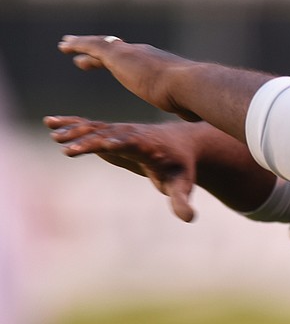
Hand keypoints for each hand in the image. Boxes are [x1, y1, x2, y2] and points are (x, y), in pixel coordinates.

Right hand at [45, 115, 198, 221]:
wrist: (183, 143)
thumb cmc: (181, 167)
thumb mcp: (183, 184)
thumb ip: (182, 200)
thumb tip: (189, 218)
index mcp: (150, 146)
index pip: (133, 144)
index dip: (120, 143)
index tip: (105, 144)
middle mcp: (133, 135)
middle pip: (109, 135)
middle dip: (90, 140)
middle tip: (68, 148)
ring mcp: (120, 132)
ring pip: (96, 129)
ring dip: (75, 130)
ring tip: (53, 134)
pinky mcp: (111, 133)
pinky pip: (89, 127)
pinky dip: (71, 124)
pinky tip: (50, 122)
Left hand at [57, 35, 200, 121]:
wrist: (188, 86)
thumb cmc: (191, 99)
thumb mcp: (184, 103)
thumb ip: (185, 108)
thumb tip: (193, 116)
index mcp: (158, 66)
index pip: (135, 62)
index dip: (121, 62)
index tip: (110, 64)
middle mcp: (145, 54)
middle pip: (117, 50)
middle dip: (100, 51)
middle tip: (83, 53)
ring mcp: (132, 52)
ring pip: (102, 45)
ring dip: (83, 44)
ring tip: (66, 45)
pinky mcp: (118, 55)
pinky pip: (93, 46)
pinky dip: (78, 45)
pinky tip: (65, 47)